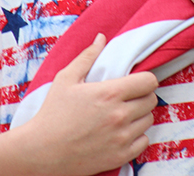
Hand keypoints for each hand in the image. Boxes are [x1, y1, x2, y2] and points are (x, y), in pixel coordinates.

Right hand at [23, 34, 157, 175]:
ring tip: (124, 114)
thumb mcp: (66, 78)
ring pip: (148, 120)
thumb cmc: (52, 113)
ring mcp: (121, 138)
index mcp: (109, 93)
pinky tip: (123, 132)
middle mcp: (119, 115)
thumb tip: (101, 37)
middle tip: (129, 97)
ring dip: (140, 116)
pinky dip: (137, 136)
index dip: (145, 79)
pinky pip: (144, 142)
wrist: (41, 152)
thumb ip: (88, 56)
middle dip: (143, 96)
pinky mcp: (119, 156)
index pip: (149, 81)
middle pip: (152, 100)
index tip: (137, 82)